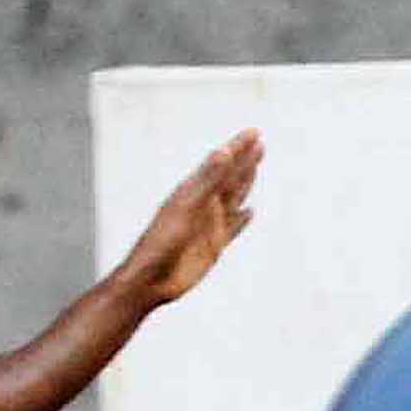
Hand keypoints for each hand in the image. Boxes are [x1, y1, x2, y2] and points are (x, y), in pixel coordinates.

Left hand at [113, 129, 262, 304]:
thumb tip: (224, 152)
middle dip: (244, 160)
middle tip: (259, 142)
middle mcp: (202, 205)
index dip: (238, 147)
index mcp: (193, 191)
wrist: (151, 279)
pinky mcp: (213, 245)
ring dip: (245, 182)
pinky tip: (250, 211)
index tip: (254, 132)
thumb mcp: (188, 206)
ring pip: (232, 198)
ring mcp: (208, 224)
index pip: (221, 163)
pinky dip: (242, 219)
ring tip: (255, 166)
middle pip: (228, 177)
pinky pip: (233, 227)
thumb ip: (208, 179)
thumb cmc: (162, 241)